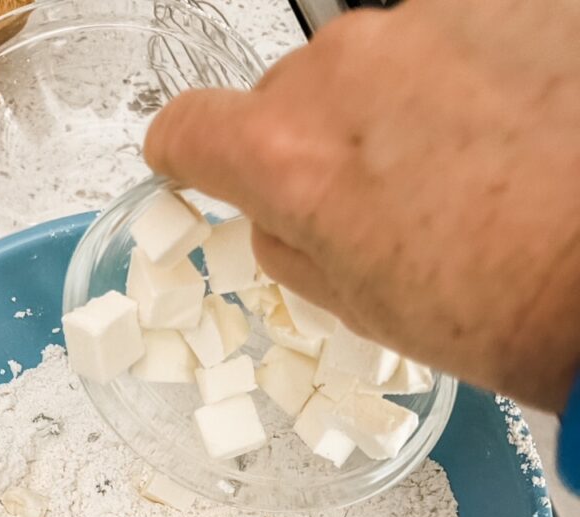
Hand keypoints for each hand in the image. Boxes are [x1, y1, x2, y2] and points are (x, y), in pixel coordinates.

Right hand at [144, 0, 579, 411]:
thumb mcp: (359, 308)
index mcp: (288, 156)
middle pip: (289, 96)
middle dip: (316, 146)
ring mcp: (429, 25)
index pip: (187, 129)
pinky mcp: (505, 3)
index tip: (193, 164)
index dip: (185, 154)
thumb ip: (289, 245)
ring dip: (396, 110)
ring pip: (373, 66)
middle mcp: (342, 71)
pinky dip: (465, 81)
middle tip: (380, 205)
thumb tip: (273, 214)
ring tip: (463, 175)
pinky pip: (453, 40)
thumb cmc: (504, 309)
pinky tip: (509, 138)